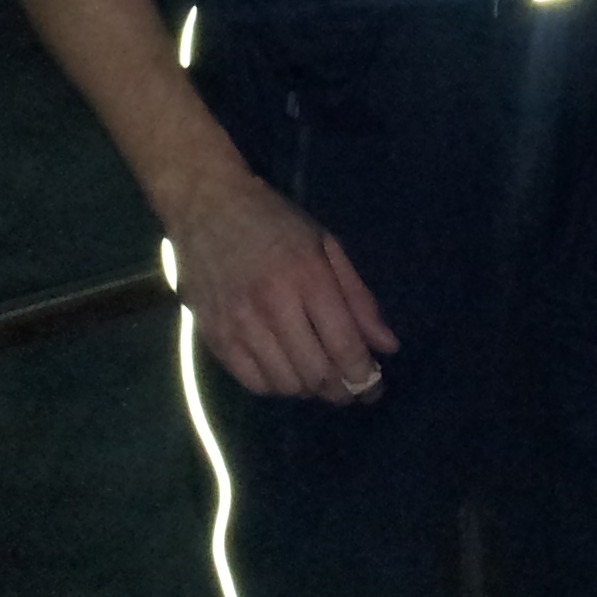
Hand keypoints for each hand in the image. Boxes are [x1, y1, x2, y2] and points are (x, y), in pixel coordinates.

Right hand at [167, 169, 400, 402]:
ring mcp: (239, 323)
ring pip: (286, 384)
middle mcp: (273, 305)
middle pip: (317, 373)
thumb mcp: (326, 246)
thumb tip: (389, 347)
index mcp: (308, 277)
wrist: (207, 205)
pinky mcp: (214, 336)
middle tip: (351, 388)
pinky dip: (277, 387)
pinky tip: (286, 372)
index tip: (375, 387)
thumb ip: (359, 298)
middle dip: (342, 390)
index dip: (365, 376)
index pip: (343, 346)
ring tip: (319, 377)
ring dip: (310, 390)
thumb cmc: (275, 221)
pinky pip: (253, 383)